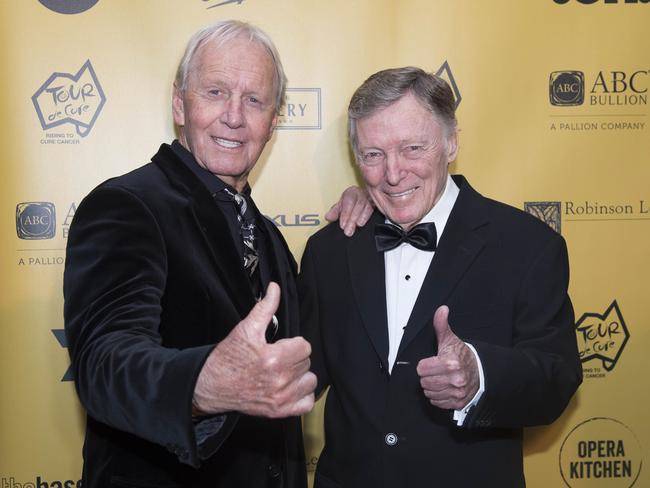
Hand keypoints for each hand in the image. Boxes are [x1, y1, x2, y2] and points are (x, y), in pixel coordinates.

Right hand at [193, 282, 315, 417]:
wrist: (210, 385)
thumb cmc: (227, 358)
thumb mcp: (246, 329)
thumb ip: (265, 308)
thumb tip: (275, 288)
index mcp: (273, 359)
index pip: (304, 346)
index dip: (293, 344)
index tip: (281, 346)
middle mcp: (279, 381)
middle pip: (306, 362)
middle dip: (294, 357)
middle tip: (278, 358)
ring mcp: (280, 399)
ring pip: (310, 381)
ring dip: (300, 375)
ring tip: (284, 372)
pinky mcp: (279, 412)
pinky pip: (306, 403)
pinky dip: (301, 396)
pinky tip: (289, 387)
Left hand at [324, 186, 373, 236]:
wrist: (364, 199)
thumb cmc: (353, 202)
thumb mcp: (342, 206)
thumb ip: (335, 212)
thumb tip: (328, 217)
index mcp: (351, 192)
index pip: (348, 201)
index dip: (345, 214)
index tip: (342, 225)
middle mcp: (362, 193)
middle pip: (358, 205)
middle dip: (353, 218)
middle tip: (348, 230)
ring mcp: (371, 198)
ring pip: (368, 207)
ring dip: (362, 217)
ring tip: (358, 225)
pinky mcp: (377, 204)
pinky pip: (375, 209)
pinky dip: (371, 217)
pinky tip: (368, 223)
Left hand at [416, 306, 478, 409]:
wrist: (481, 372)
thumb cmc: (462, 356)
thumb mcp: (451, 339)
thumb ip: (441, 325)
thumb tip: (441, 310)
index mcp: (451, 363)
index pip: (422, 369)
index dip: (424, 365)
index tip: (431, 362)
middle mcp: (455, 379)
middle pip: (424, 382)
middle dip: (428, 376)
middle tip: (437, 371)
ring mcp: (457, 392)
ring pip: (429, 392)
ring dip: (432, 387)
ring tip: (441, 378)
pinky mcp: (458, 402)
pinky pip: (436, 401)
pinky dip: (438, 396)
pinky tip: (444, 387)